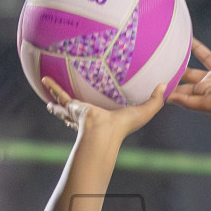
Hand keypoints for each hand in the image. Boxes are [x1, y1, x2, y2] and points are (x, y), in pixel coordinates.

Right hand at [42, 77, 166, 140]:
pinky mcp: (72, 106)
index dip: (98, 107)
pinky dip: (52, 87)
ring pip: (66, 101)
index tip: (94, 105)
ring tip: (48, 86)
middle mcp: (88, 114)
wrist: (103, 132)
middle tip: (65, 100)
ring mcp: (78, 110)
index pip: (100, 110)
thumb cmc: (124, 126)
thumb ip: (156, 99)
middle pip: (79, 108)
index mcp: (103, 116)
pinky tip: (43, 77)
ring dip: (57, 95)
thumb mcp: (144, 111)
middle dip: (72, 105)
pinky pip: (61, 94)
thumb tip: (167, 84)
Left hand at [168, 31, 210, 118]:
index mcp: (203, 91)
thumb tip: (163, 97)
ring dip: (198, 48)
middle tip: (166, 52)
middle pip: (191, 70)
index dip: (170, 81)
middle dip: (179, 63)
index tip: (155, 73)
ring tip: (188, 38)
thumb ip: (185, 100)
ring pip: (209, 57)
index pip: (182, 86)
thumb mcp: (204, 103)